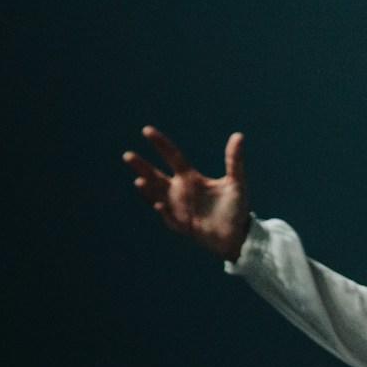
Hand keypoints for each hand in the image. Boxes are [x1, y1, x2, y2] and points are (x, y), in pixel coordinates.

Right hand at [122, 125, 250, 259]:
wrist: (238, 236)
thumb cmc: (236, 208)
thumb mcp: (236, 183)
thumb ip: (234, 160)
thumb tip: (239, 135)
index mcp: (191, 178)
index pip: (173, 157)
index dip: (160, 144)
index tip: (146, 130)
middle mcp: (180, 191)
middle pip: (156, 176)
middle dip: (142, 167)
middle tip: (128, 155)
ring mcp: (179, 209)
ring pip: (158, 196)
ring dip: (148, 190)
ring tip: (139, 181)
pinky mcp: (183, 225)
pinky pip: (170, 218)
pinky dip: (164, 212)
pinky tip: (159, 204)